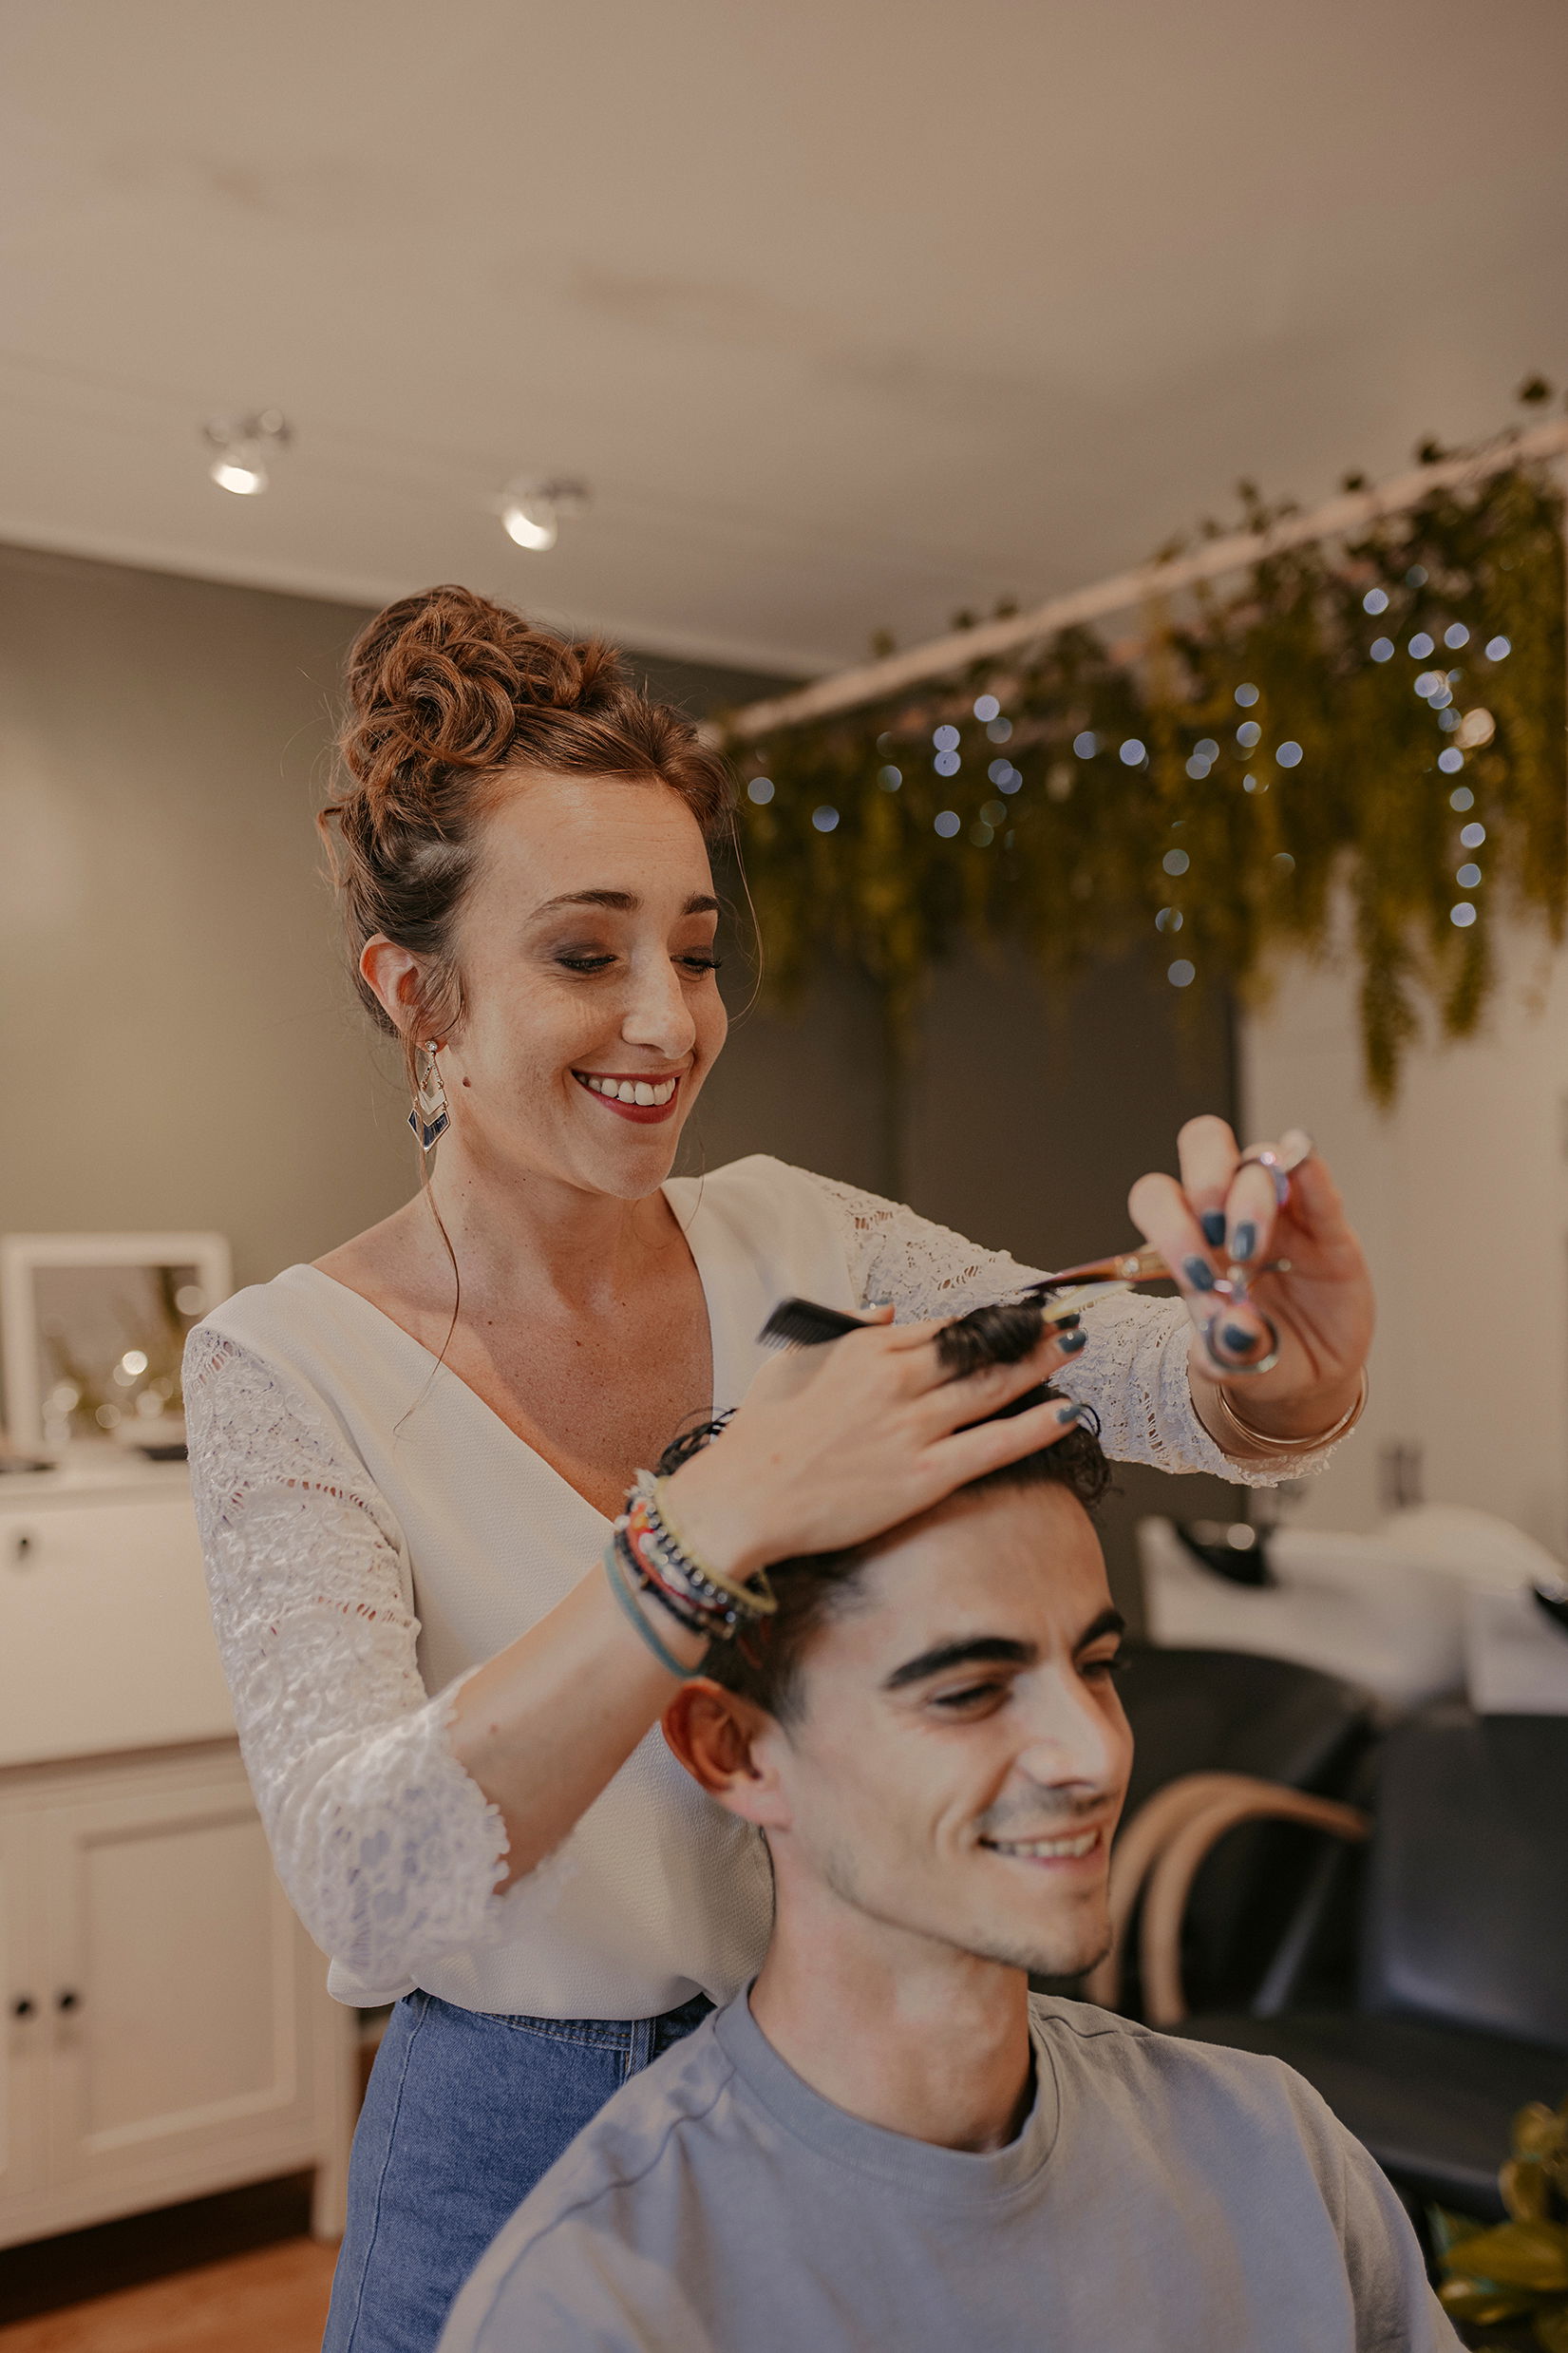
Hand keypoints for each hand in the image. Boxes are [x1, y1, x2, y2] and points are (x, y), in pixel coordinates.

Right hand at [662, 1308, 1086, 1579]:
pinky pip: (992, 1446)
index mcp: (865, 1349)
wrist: (743, 1498)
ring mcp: (912, 1428)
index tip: (1017, 1315)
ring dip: (1040, 1365)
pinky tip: (1066, 1412)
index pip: (943, 1328)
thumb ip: (846, 1329)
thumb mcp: (795, 1361)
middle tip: (1064, 1321)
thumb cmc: (760, 1435)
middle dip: (1027, 1333)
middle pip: (978, 1350)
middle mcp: (896, 1380)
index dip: (987, 1322)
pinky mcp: (923, 1475)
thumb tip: (888, 1310)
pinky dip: (1034, 1427)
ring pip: (992, 1389)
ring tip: (1073, 1348)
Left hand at [1127, 1116, 1373, 1447]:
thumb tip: (1232, 1326)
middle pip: (1203, 1145)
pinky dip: (1308, 1169)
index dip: (1169, 1225)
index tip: (1195, 1274)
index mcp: (1190, 1238)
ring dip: (1251, 1195)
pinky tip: (1303, 1165)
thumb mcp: (1233, 1368)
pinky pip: (1317, 1184)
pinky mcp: (1328, 1224)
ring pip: (1259, 1159)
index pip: (1160, 1198)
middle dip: (1205, 1181)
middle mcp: (1229, 1210)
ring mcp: (1281, 1210)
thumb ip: (1226, 1355)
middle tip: (1217, 1234)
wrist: (1309, 1373)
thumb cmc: (1254, 1356)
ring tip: (1254, 1251)